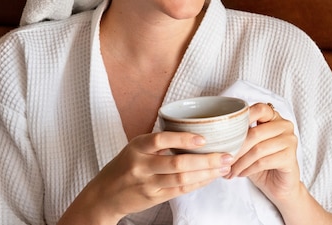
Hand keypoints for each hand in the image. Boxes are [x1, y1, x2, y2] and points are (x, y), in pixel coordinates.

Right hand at [59, 131, 232, 223]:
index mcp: (137, 146)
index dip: (183, 139)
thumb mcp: (136, 148)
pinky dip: (198, 184)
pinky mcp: (153, 198)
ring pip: (182, 179)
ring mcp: (147, 183)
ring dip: (206, 173)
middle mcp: (141, 165)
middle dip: (206, 160)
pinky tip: (210, 177)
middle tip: (226, 155)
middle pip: (177, 163)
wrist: (104, 195)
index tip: (203, 138)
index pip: (161, 140)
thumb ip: (158, 143)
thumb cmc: (125, 166)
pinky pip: (180, 190)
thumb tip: (194, 133)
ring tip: (223, 167)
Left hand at [227, 102, 300, 203]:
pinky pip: (264, 162)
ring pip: (258, 149)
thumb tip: (217, 136)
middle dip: (236, 149)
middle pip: (255, 133)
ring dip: (240, 162)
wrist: (279, 185)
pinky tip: (241, 174)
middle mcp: (284, 125)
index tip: (226, 133)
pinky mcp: (290, 157)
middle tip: (223, 160)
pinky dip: (248, 169)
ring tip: (230, 170)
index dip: (243, 118)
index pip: (259, 109)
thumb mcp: (250, 146)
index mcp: (274, 117)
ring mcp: (290, 140)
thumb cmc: (262, 163)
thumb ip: (241, 135)